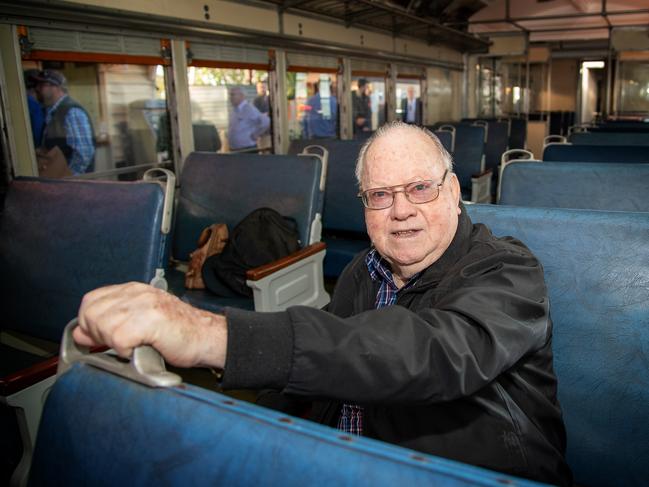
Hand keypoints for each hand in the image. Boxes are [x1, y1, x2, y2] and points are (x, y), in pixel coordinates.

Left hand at [74, 282, 227, 368]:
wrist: (207, 337)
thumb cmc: (178, 333)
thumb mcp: (139, 324)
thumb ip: (109, 325)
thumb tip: (80, 334)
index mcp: (133, 290)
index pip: (90, 301)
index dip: (90, 323)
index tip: (102, 338)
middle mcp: (136, 292)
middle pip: (91, 314)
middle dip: (99, 335)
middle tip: (121, 344)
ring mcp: (143, 304)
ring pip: (103, 327)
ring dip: (115, 344)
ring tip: (135, 345)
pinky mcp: (150, 320)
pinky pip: (119, 339)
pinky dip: (127, 351)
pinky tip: (142, 348)